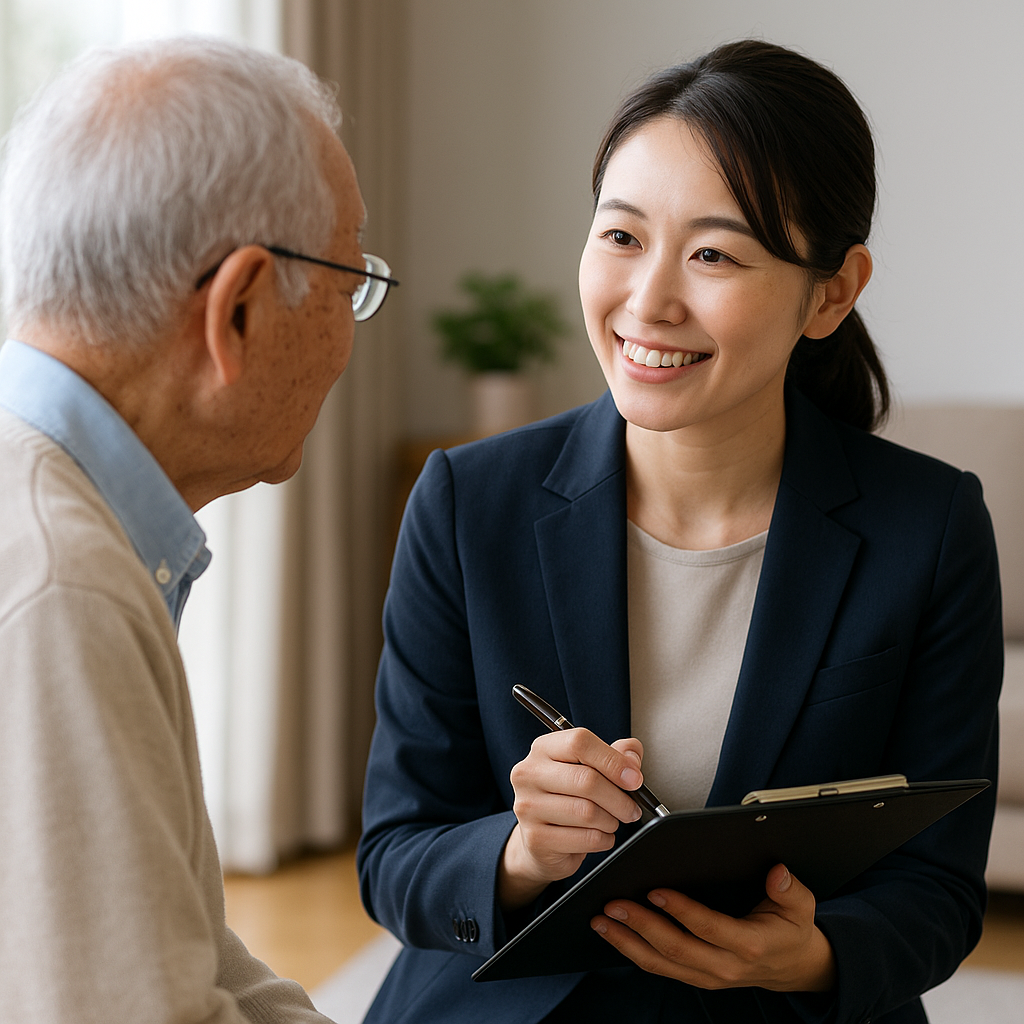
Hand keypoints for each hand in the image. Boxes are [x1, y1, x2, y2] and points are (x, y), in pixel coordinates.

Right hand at [498, 729, 645, 910]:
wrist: (540, 840)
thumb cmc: (567, 798)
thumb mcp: (589, 769)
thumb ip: (614, 755)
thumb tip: (632, 758)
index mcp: (543, 749)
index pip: (580, 742)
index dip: (613, 760)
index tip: (634, 779)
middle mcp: (529, 774)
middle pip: (587, 780)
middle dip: (620, 799)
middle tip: (632, 809)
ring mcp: (528, 806)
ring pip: (588, 812)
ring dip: (611, 821)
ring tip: (611, 822)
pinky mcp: (535, 838)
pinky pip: (585, 838)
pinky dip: (603, 840)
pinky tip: (599, 836)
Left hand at [591, 864, 835, 992]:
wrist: (793, 968)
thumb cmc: (791, 930)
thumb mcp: (801, 907)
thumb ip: (790, 889)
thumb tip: (778, 872)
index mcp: (749, 944)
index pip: (708, 928)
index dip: (681, 911)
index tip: (655, 891)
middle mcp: (724, 965)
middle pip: (675, 947)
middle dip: (640, 925)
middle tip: (614, 904)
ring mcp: (707, 975)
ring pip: (660, 963)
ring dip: (627, 942)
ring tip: (602, 920)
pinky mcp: (695, 976)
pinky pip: (660, 968)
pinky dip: (633, 951)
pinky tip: (614, 934)